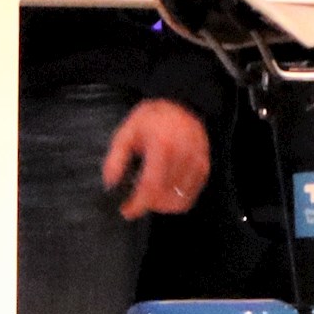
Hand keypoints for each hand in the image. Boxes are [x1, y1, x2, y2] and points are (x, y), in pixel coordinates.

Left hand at [100, 98, 212, 220]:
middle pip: (165, 198)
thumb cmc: (152, 118)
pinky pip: (190, 196)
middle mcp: (183, 156)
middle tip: (137, 198)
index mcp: (162, 146)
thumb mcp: (126, 132)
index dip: (138, 205)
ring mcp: (196, 163)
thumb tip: (110, 184)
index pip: (151, 187)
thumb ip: (115, 159)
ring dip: (162, 204)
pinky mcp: (204, 168)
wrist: (180, 102)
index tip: (126, 210)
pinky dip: (176, 199)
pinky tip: (165, 189)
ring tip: (151, 193)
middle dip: (148, 204)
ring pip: (179, 201)